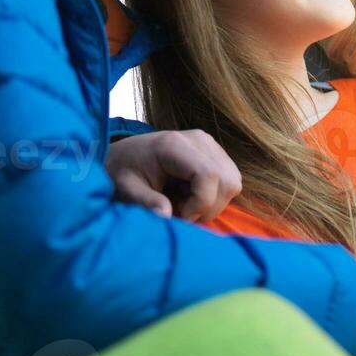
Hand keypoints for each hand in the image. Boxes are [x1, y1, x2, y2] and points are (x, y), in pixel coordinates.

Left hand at [105, 129, 241, 221]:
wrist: (124, 156)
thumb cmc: (122, 173)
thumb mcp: (126, 189)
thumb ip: (145, 202)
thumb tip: (165, 216)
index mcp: (174, 145)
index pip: (209, 176)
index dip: (201, 204)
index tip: (179, 216)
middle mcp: (198, 139)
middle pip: (227, 182)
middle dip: (207, 207)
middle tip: (179, 212)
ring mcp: (209, 143)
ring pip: (232, 183)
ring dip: (212, 203)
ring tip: (184, 202)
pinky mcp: (215, 152)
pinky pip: (230, 180)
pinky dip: (215, 196)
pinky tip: (190, 194)